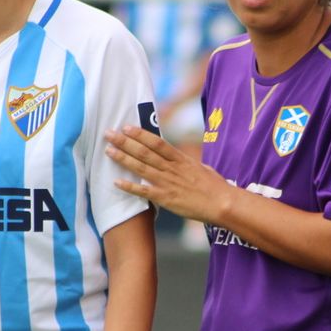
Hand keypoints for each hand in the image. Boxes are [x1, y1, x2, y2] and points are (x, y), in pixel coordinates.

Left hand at [106, 125, 232, 223]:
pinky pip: (144, 192)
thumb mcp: (200, 168)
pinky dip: (129, 187)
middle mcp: (171, 168)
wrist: (222, 203)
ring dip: (123, 159)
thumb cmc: (214, 186)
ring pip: (141, 168)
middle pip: (144, 152)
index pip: (157, 142)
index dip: (140, 134)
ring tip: (108, 151)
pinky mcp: (166, 199)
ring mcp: (167, 183)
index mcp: (180, 159)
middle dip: (124, 142)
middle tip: (108, 134)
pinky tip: (116, 182)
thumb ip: (185, 163)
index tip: (126, 127)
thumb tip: (177, 158)